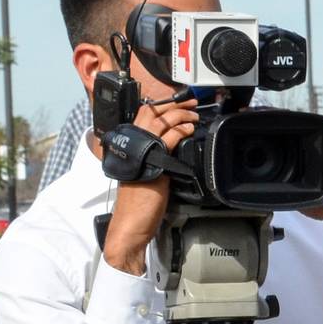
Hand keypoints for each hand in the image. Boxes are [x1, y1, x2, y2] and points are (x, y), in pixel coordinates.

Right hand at [100, 97, 201, 273]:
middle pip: (150, 113)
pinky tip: (189, 129)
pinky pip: (167, 138)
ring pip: (159, 121)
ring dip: (180, 113)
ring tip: (193, 114)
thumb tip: (172, 147)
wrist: (131, 223)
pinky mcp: (152, 161)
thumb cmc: (139, 203)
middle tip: (189, 101)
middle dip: (172, 103)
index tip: (177, 102)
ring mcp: (140, 152)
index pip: (142, 117)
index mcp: (128, 146)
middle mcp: (131, 146)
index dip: (160, 106)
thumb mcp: (147, 173)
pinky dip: (180, 130)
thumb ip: (155, 157)